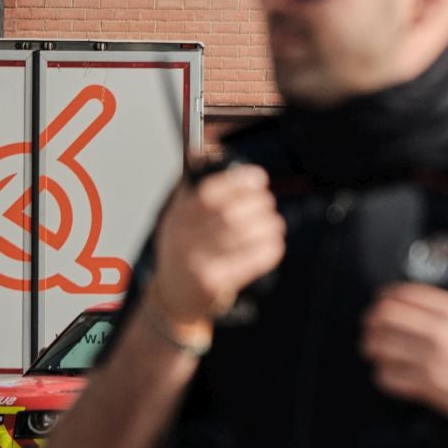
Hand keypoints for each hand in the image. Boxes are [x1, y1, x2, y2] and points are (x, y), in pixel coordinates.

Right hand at [151, 164, 286, 324]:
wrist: (173, 296)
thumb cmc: (184, 251)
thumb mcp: (179, 218)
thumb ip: (192, 189)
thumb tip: (201, 151)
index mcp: (177, 216)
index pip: (207, 194)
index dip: (236, 183)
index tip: (258, 178)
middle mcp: (182, 238)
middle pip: (228, 215)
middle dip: (256, 205)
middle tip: (268, 204)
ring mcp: (195, 262)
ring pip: (240, 237)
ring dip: (266, 227)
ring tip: (275, 223)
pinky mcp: (212, 283)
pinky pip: (248, 263)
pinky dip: (267, 251)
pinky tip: (274, 244)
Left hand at [359, 245, 447, 441]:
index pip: (408, 295)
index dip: (388, 293)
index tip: (384, 297)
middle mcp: (439, 336)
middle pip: (387, 317)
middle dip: (373, 316)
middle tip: (371, 318)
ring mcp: (431, 363)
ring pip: (382, 347)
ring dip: (371, 343)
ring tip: (371, 342)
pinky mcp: (427, 387)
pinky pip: (389, 377)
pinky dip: (381, 372)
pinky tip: (385, 369)